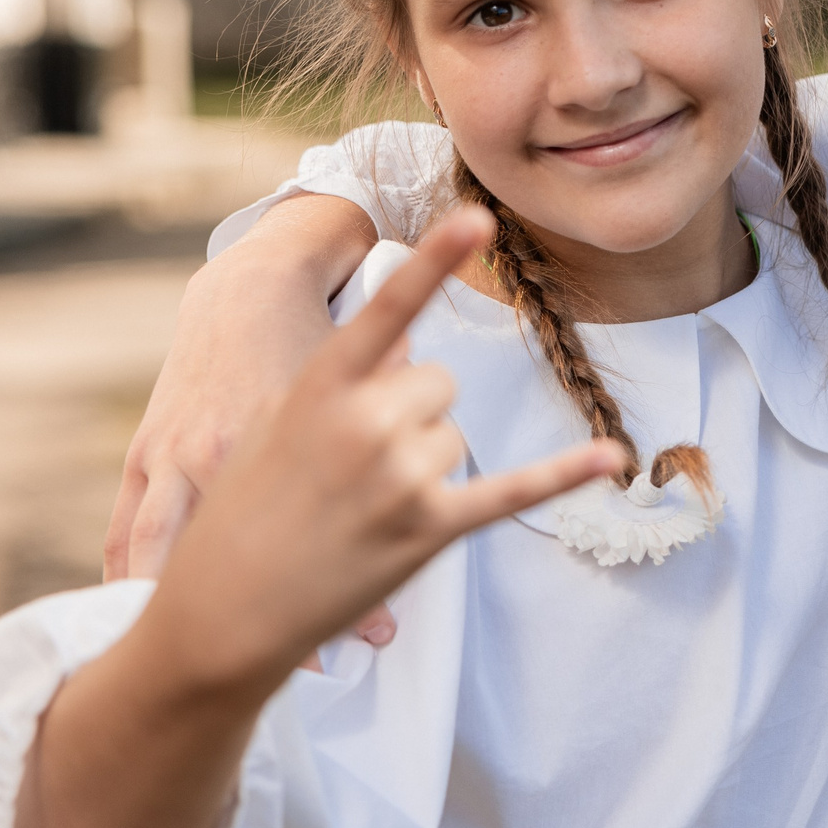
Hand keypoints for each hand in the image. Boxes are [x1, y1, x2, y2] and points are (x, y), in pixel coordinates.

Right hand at [21, 210, 618, 827]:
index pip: (389, 311)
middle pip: (437, 382)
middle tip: (350, 466)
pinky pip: (510, 490)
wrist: (217, 613)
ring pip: (456, 434)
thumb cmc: (243, 511)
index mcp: (320, 387)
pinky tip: (610, 458)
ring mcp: (401, 477)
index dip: (433, 260)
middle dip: (407, 413)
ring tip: (362, 507)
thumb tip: (408, 351)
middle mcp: (366, 423)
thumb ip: (349, 378)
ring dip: (423, 464)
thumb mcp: (277, 422)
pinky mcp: (429, 530)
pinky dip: (563, 474)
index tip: (477, 215)